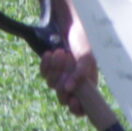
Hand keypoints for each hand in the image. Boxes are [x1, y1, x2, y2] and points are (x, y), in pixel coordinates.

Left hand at [38, 0, 99, 116]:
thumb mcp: (86, 56)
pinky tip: (49, 54)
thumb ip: (81, 73)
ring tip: (60, 52)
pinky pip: (44, 73)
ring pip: (52, 84)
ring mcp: (61, 76)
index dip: (76, 108)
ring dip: (55, 69)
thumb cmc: (84, 38)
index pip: (82, 107)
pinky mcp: (50, 67)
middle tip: (66, 61)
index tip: (72, 100)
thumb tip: (70, 89)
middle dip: (63, 80)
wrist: (70, 22)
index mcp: (88, 84)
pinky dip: (45, 65)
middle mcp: (74, 83)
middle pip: (63, 97)